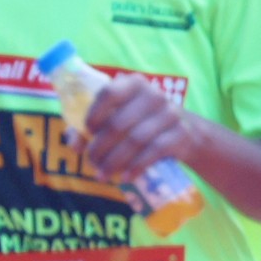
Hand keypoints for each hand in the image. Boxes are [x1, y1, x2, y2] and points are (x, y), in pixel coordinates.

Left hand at [76, 74, 195, 186]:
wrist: (186, 132)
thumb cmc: (142, 122)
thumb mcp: (121, 116)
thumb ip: (93, 126)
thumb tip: (75, 145)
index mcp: (134, 84)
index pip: (108, 93)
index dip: (94, 114)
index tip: (88, 132)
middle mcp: (153, 95)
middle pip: (118, 123)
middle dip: (100, 148)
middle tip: (92, 163)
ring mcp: (170, 113)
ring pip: (135, 140)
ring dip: (115, 161)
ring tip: (103, 174)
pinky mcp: (181, 133)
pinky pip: (154, 151)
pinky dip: (136, 166)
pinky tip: (126, 176)